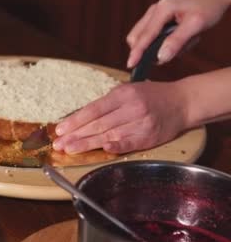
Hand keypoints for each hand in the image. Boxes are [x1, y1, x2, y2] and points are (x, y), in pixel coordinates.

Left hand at [53, 82, 188, 153]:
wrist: (182, 102)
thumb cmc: (150, 96)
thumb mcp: (127, 91)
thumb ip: (106, 104)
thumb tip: (80, 118)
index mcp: (122, 94)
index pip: (93, 110)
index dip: (75, 120)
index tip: (60, 129)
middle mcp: (131, 108)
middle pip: (98, 124)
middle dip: (76, 135)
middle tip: (58, 144)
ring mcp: (141, 123)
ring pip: (110, 135)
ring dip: (87, 144)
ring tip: (70, 150)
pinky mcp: (149, 137)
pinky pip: (129, 143)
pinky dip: (116, 147)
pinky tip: (103, 150)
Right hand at [126, 0, 229, 67]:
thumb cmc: (206, 8)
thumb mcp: (195, 25)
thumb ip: (177, 41)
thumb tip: (160, 58)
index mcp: (162, 9)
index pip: (145, 35)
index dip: (137, 52)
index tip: (131, 65)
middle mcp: (153, 11)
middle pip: (136, 37)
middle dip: (148, 50)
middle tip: (171, 54)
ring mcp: (152, 15)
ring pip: (142, 38)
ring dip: (157, 47)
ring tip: (181, 44)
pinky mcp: (154, 20)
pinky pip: (150, 37)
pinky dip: (161, 43)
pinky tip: (177, 40)